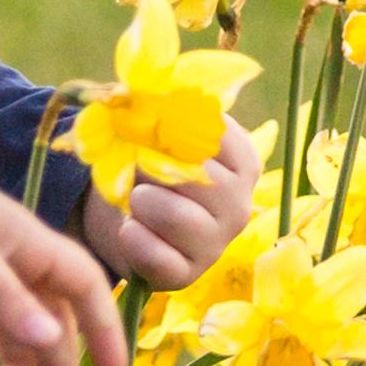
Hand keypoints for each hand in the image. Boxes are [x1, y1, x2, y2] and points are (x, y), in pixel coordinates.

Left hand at [81, 116, 259, 290]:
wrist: (123, 217)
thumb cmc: (146, 165)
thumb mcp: (154, 132)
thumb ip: (157, 109)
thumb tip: (138, 90)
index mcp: (242, 162)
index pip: (214, 133)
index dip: (169, 127)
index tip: (149, 130)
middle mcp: (239, 204)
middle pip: (194, 175)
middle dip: (150, 166)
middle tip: (135, 167)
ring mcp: (216, 244)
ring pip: (177, 216)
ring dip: (142, 202)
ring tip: (135, 200)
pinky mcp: (186, 275)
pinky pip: (157, 256)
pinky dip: (133, 239)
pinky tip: (128, 229)